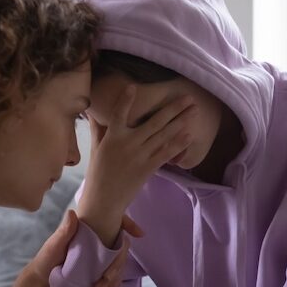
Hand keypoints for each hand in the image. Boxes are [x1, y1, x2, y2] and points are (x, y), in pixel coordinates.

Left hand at [27, 210, 143, 286]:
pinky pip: (113, 275)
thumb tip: (72, 213)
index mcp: (89, 231)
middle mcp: (98, 242)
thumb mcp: (54, 245)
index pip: (114, 223)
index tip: (139, 233)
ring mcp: (100, 257)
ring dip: (116, 276)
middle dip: (118, 263)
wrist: (41, 281)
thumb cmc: (46, 259)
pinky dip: (114, 283)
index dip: (128, 224)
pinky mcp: (98, 271)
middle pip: (119, 247)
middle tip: (107, 278)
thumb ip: (65, 231)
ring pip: (118, 262)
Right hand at [79, 85, 194, 246]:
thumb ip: (98, 129)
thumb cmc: (98, 173)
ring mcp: (139, 156)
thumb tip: (93, 112)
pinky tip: (189, 135)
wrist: (104, 200)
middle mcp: (128, 143)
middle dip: (173, 108)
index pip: (119, 114)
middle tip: (188, 97)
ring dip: (181, 121)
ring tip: (194, 111)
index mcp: (112, 137)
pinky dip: (178, 144)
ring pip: (163, 135)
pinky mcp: (147, 168)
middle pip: (154, 122)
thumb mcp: (96, 148)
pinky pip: (165, 153)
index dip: (125, 100)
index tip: (133, 86)